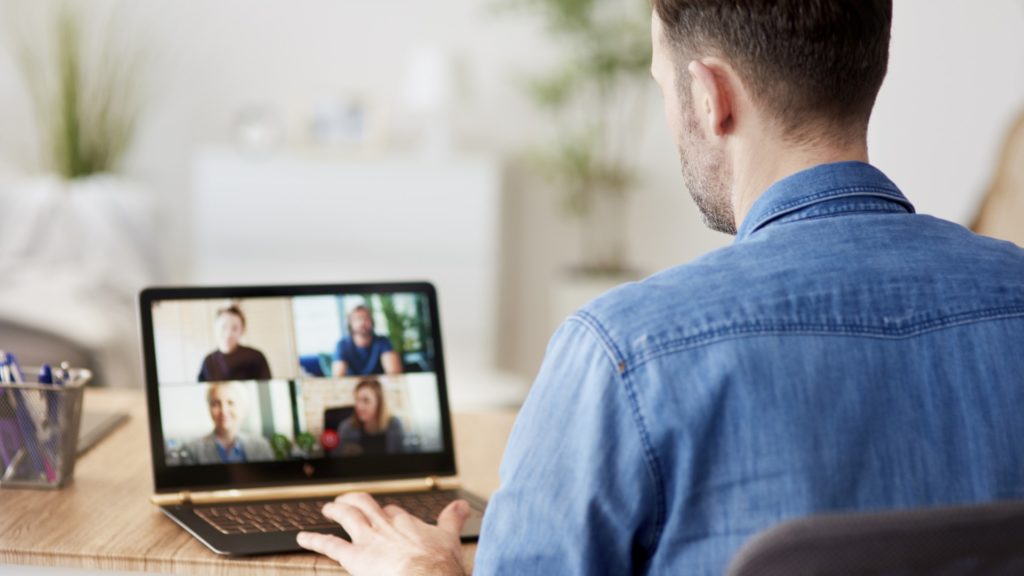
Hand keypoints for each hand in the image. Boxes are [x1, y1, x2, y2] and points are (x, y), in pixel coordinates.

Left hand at [297, 492, 470, 575]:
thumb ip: (454, 520)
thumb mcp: (451, 538)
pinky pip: (330, 545)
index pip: (393, 511)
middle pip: (366, 504)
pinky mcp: (354, 557)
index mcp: (407, 522)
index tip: (386, 515)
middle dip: (355, 500)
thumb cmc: (439, 565)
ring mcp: (368, 539)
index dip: (387, 513)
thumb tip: (463, 506)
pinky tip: (303, 537)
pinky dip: (314, 540)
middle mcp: (385, 525)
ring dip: (335, 510)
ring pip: (347, 516)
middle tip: (347, 500)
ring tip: (327, 509)